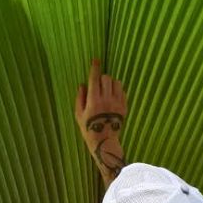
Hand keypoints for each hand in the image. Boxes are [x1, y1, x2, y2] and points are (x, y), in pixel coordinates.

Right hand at [76, 59, 126, 185]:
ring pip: (116, 82)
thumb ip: (80, 98)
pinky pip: (123, 91)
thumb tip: (83, 85)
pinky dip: (117, 90)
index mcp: (93, 101)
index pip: (94, 78)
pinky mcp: (124, 107)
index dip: (95, 67)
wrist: (104, 142)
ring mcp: (117, 103)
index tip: (96, 60)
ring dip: (110, 83)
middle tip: (98, 86)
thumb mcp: (78, 115)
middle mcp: (106, 100)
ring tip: (106, 91)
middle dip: (101, 78)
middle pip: (106, 78)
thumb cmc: (88, 129)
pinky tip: (112, 96)